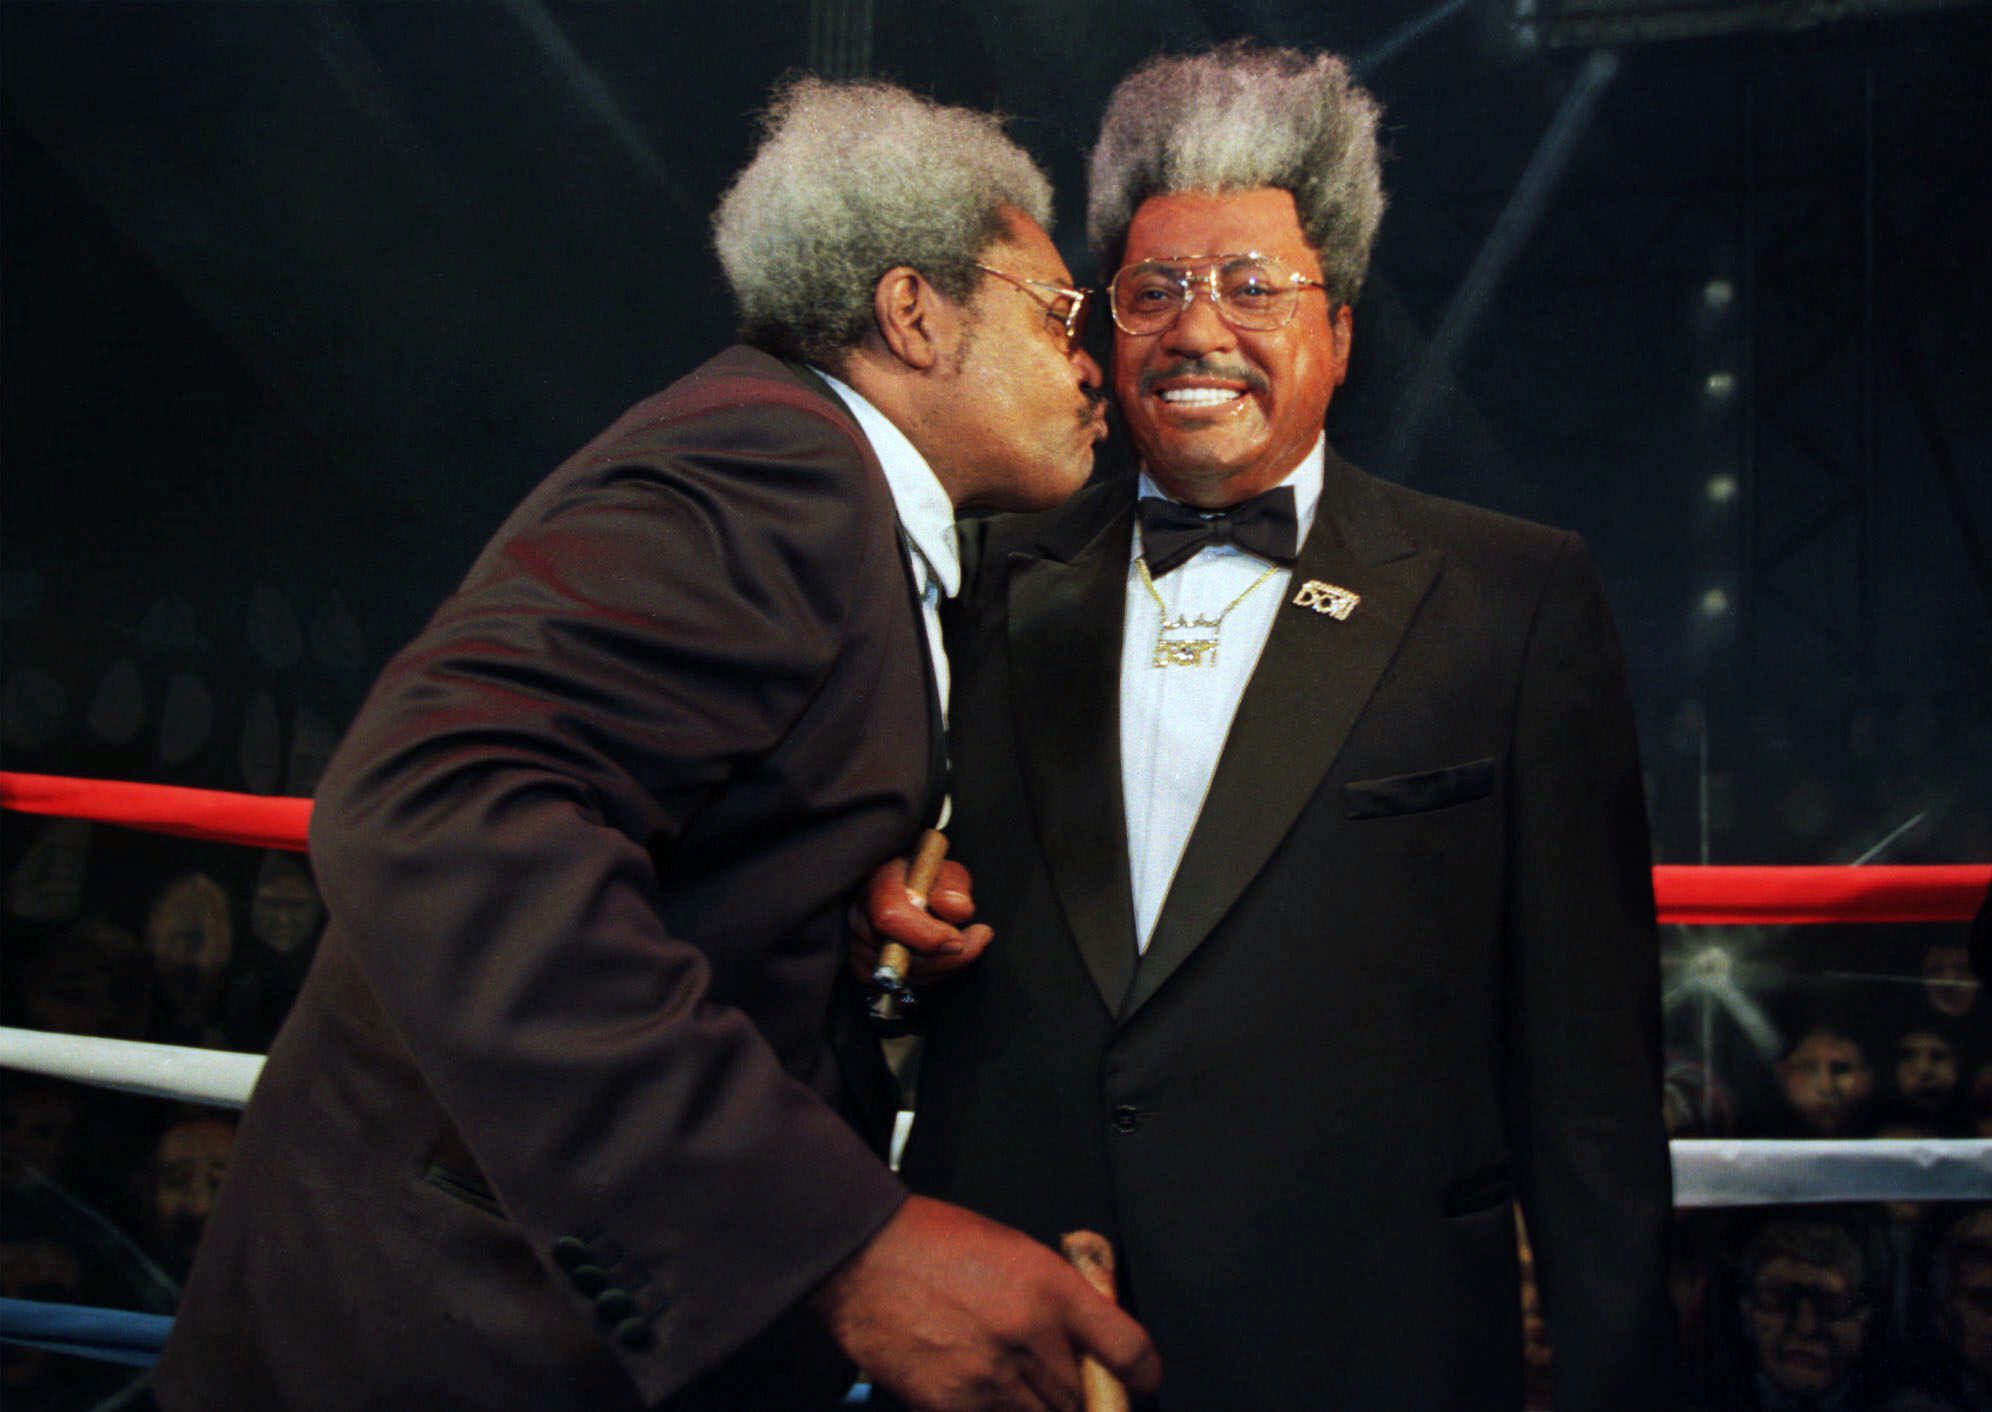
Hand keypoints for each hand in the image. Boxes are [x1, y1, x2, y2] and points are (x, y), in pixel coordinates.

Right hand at [812, 1195, 1160, 1411]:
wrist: (863, 1254)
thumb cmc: (932, 1242)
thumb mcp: (1015, 1251)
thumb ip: (1058, 1297)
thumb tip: (1087, 1339)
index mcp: (1051, 1289)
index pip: (1127, 1350)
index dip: (1144, 1375)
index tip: (1142, 1382)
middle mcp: (1028, 1335)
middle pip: (1086, 1397)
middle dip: (1083, 1395)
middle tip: (1068, 1383)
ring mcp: (990, 1376)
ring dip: (1043, 1408)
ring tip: (1019, 1383)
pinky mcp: (952, 1404)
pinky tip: (986, 1393)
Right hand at [848, 856, 992, 986]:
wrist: (911, 889)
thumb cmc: (929, 878)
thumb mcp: (947, 872)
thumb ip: (953, 886)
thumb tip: (953, 909)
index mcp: (876, 885)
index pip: (889, 916)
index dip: (925, 935)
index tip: (957, 940)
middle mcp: (860, 917)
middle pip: (897, 955)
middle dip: (944, 958)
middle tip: (978, 940)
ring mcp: (858, 946)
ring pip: (901, 976)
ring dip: (941, 968)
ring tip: (963, 944)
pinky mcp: (866, 970)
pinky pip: (899, 988)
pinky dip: (929, 977)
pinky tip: (943, 958)